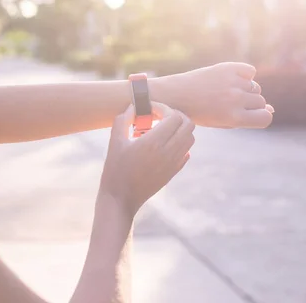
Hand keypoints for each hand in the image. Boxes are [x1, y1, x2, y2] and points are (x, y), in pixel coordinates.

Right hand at [99, 102, 194, 217]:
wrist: (121, 198)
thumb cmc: (115, 169)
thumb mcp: (115, 141)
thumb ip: (124, 120)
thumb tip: (134, 107)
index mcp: (153, 143)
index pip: (173, 116)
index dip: (162, 108)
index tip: (149, 109)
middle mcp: (168, 152)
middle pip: (188, 124)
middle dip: (174, 115)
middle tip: (158, 117)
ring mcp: (173, 163)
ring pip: (190, 138)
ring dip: (178, 129)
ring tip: (160, 130)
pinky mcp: (174, 171)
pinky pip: (186, 152)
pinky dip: (179, 143)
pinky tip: (162, 145)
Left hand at [153, 62, 273, 128]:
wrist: (175, 95)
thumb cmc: (199, 113)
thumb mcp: (223, 121)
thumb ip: (247, 118)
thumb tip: (272, 108)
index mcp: (234, 118)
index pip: (266, 118)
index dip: (260, 117)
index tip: (250, 116)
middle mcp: (236, 99)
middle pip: (261, 101)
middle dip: (250, 104)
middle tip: (229, 104)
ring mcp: (232, 82)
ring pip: (255, 87)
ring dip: (246, 90)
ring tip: (225, 92)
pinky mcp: (227, 68)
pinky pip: (249, 71)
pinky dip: (244, 74)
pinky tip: (230, 79)